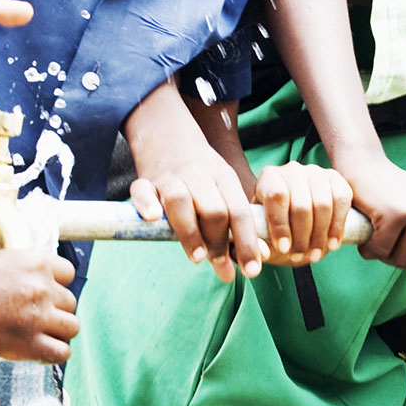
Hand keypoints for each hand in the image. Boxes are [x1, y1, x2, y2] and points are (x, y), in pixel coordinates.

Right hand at [0, 249, 77, 362]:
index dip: (56, 286)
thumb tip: (25, 287)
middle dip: (55, 312)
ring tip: (36, 337)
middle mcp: (42, 286)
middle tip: (34, 320)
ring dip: (56, 333)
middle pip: (70, 303)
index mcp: (35, 261)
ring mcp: (38, 314)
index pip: (69, 274)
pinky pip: (61, 352)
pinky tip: (37, 352)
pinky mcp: (28, 341)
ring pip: (71, 327)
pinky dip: (53, 354)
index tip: (44, 296)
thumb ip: (19, 274)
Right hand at [130, 156, 267, 281]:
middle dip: (219, 242)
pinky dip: (146, 204)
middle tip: (222, 266)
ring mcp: (171, 177)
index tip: (252, 271)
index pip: (240, 212)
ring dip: (189, 232)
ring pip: (180, 202)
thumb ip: (240, 224)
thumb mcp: (225, 189)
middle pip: (214, 210)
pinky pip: (142, 190)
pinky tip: (151, 219)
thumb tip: (263, 256)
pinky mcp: (145, 180)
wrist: (168, 134)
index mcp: (224, 178)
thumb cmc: (203, 175)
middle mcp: (199, 176)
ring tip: (196, 257)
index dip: (247, 243)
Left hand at [254, 162, 353, 266]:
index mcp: (269, 178)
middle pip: (301, 205)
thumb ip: (256, 244)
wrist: (297, 220)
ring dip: (320, 235)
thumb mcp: (261, 235)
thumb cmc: (276, 227)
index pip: (276, 197)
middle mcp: (293, 170)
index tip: (283, 249)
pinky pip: (341, 201)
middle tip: (299, 256)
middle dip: (301, 237)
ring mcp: (316, 172)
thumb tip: (262, 253)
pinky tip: (332, 244)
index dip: (280, 225)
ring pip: (323, 205)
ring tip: (314, 255)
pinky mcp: (336, 179)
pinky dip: (337, 227)